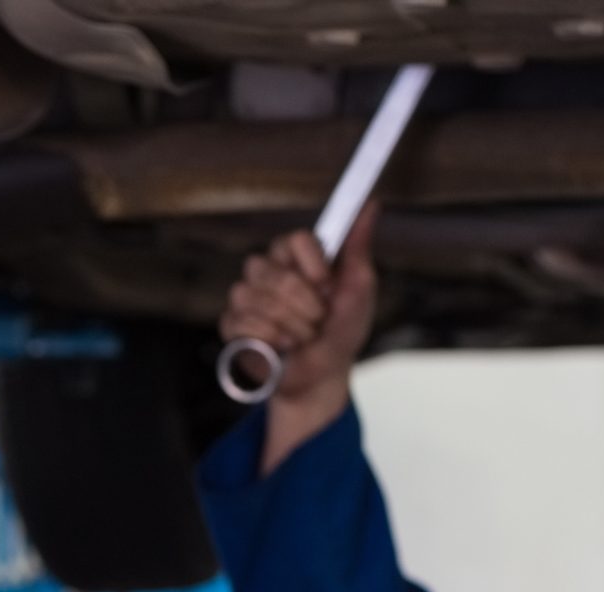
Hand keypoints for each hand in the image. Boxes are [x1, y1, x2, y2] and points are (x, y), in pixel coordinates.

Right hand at [219, 201, 381, 471]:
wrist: (323, 375)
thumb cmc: (341, 330)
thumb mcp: (359, 288)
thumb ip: (358, 247)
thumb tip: (372, 204)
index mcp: (294, 255)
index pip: (295, 239)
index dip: (314, 268)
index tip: (329, 288)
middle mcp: (266, 270)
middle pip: (276, 273)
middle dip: (306, 306)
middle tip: (318, 321)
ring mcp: (245, 296)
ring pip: (256, 298)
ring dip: (290, 327)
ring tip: (301, 338)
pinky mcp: (231, 325)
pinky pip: (241, 323)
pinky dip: (268, 340)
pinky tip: (280, 348)